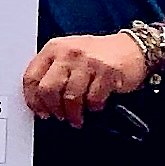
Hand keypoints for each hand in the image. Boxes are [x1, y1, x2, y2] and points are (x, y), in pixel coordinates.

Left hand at [21, 30, 148, 123]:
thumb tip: (38, 100)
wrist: (133, 48)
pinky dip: (93, 107)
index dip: (33, 100)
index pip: (31, 77)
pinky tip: (95, 105)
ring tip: (76, 117)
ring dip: (73, 114)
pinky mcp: (106, 72)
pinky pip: (93, 99)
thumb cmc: (98, 54)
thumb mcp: (69, 54)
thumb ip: (52, 71)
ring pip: (70, 97)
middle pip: (48, 89)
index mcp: (54, 48)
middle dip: (53, 109)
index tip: (39, 110)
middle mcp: (69, 52)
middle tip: (59, 116)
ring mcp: (88, 61)